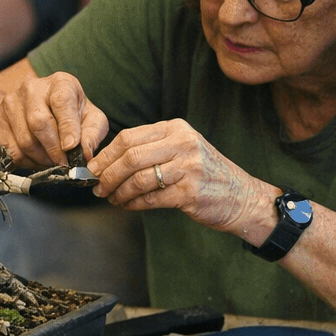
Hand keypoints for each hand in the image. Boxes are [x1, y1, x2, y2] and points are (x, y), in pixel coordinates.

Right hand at [0, 71, 109, 167]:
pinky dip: (26, 162)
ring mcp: (11, 102)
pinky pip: (10, 149)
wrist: (34, 107)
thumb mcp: (90, 119)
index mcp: (60, 83)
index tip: (71, 148)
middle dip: (53, 150)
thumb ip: (92, 134)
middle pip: (39, 123)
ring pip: (24, 140)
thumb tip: (85, 153)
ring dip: (40, 159)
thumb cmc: (69, 114)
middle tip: (63, 164)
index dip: (67, 128)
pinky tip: (36, 160)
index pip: (62, 102)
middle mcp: (32, 87)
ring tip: (51, 162)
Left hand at [87, 119, 276, 236]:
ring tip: (112, 199)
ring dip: (118, 192)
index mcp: (176, 129)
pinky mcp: (190, 192)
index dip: (106, 155)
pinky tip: (128, 206)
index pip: (129, 137)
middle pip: (130, 156)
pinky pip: (150, 198)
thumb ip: (151, 150)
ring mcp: (188, 167)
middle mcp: (183, 143)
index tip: (93, 169)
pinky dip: (133, 204)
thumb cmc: (206, 176)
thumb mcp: (182, 150)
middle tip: (98, 187)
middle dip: (107, 174)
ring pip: (138, 178)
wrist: (242, 198)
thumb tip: (108, 162)